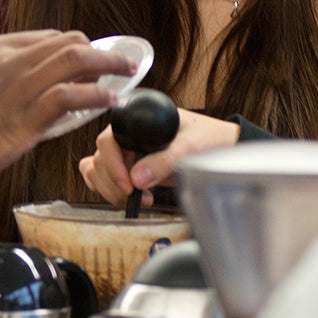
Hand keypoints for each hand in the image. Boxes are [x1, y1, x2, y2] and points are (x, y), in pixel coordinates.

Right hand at [0, 30, 134, 196]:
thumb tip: (18, 86)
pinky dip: (96, 96)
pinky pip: (71, 97)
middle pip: (66, 43)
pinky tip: (109, 102)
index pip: (44, 38)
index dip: (72, 47)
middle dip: (97, 52)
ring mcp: (15, 88)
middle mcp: (4, 60)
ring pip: (75, 62)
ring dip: (108, 66)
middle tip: (116, 64)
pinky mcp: (22, 120)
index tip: (89, 58)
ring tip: (126, 74)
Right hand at [80, 109, 238, 204]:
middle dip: (113, 183)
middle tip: (136, 196)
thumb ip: (165, 161)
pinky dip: (108, 190)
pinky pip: (100, 177)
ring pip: (96, 171)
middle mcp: (126, 134)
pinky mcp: (127, 167)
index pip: (107, 140)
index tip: (128, 184)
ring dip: (111, 190)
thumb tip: (136, 178)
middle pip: (99, 159)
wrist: (221, 148)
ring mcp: (125, 151)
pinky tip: (131, 197)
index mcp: (137, 119)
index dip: (112, 165)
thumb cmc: (209, 137)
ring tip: (139, 198)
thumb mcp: (191, 146)